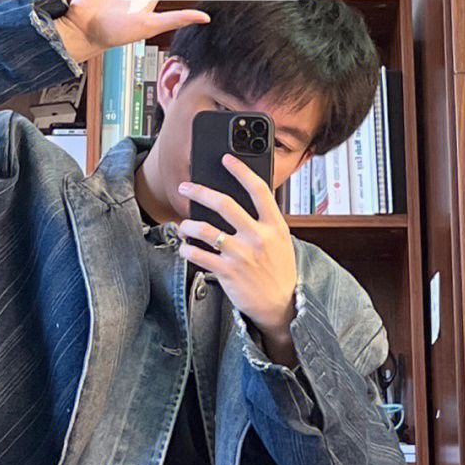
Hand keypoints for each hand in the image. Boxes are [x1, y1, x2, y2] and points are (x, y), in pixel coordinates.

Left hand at [177, 155, 298, 363]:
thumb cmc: (279, 271)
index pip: (258, 189)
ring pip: (206, 230)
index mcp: (275, 225)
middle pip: (225, 204)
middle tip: (185, 187)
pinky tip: (185, 249)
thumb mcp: (281, 241)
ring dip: (188, 225)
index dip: (241, 170)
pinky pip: (200, 256)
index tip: (226, 159)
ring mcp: (242, 255)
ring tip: (183, 225)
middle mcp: (258, 237)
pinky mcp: (228, 272)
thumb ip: (264, 222)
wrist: (281, 305)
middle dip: (200, 192)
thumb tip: (241, 203)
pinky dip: (188, 251)